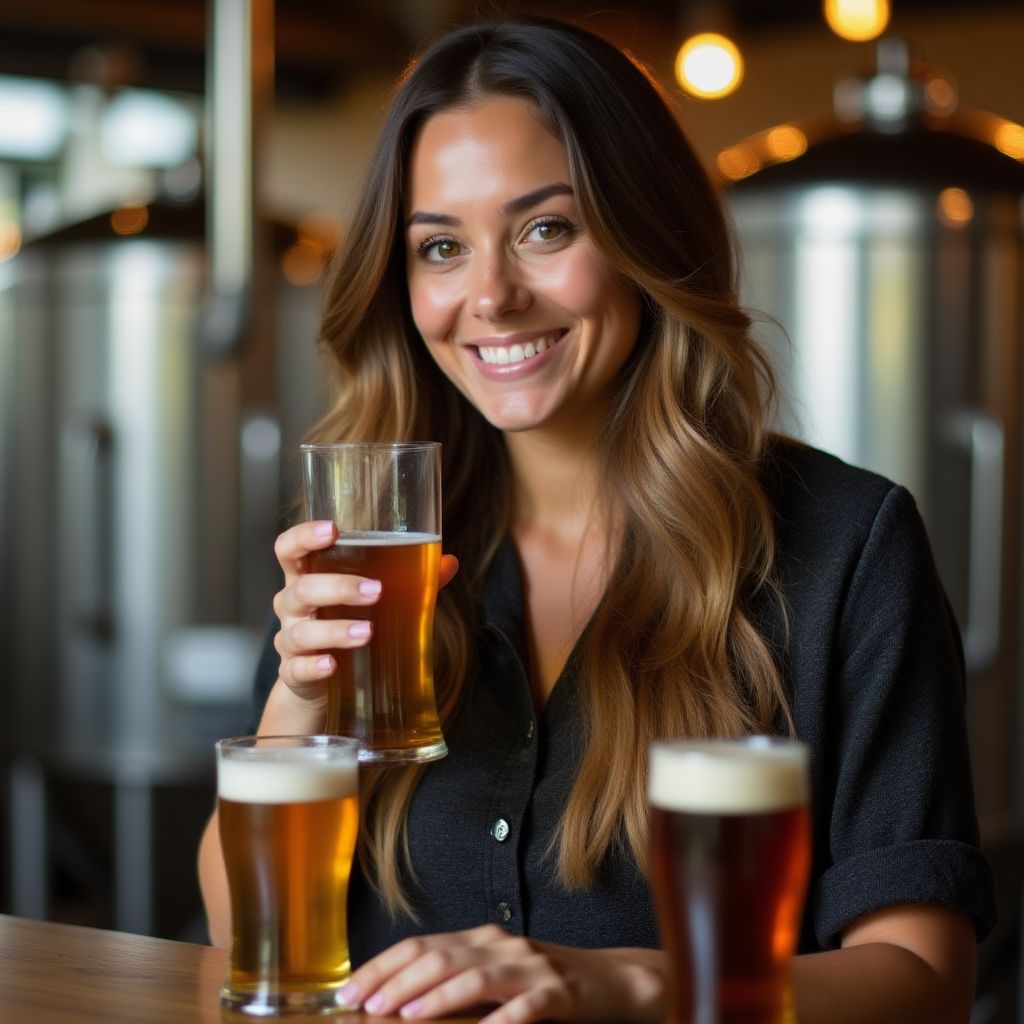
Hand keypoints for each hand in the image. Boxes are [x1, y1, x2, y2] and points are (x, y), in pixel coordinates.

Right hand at [272, 520, 458, 707]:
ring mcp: (290, 640)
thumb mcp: (371, 599)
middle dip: (339, 587)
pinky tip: (332, 665)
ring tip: (368, 631)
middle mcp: (291, 606)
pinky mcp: (294, 673)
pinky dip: (314, 667)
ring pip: (301, 632)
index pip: (289, 549)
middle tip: (376, 591)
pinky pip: (297, 669)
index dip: (303, 536)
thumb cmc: (344, 621)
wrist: (321, 680)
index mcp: (306, 577)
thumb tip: (448, 562)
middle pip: (302, 589)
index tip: (332, 530)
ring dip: (335, 630)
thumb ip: (409, 580)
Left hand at [341, 925, 665, 1022]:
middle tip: (366, 1005)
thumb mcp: (496, 974)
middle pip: (440, 955)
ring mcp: (530, 966)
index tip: (349, 990)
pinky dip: (501, 1021)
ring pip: (475, 976)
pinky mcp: (557, 993)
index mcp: (481, 938)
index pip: (420, 944)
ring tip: (407, 1015)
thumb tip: (400, 1001)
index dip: (382, 965)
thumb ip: (456, 979)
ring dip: (437, 996)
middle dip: (397, 981)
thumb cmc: (544, 983)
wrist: (610, 980)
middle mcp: (501, 944)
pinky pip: (524, 1007)